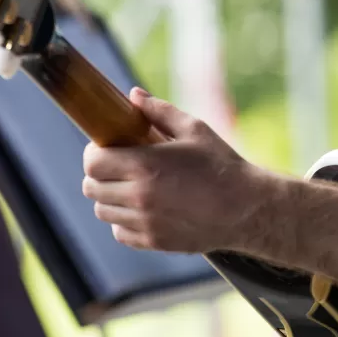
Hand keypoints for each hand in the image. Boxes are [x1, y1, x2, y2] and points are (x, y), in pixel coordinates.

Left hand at [82, 88, 262, 253]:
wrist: (245, 208)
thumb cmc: (221, 164)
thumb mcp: (194, 129)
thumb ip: (160, 111)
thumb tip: (133, 95)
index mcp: (145, 165)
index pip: (93, 162)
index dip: (93, 153)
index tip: (104, 147)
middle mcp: (139, 196)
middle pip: (91, 187)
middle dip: (99, 173)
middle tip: (117, 165)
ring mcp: (144, 222)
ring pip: (102, 210)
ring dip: (110, 196)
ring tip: (130, 186)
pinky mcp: (153, 241)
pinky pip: (120, 232)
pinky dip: (124, 220)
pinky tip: (143, 207)